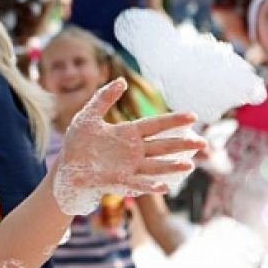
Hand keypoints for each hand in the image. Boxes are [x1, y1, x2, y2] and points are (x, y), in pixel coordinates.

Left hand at [53, 78, 203, 215]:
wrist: (65, 166)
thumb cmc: (77, 142)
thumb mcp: (88, 116)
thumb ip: (103, 98)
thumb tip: (122, 81)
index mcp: (129, 133)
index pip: (156, 125)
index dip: (173, 120)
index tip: (193, 115)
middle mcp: (133, 150)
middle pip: (162, 146)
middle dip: (182, 145)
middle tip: (202, 143)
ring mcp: (128, 167)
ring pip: (155, 166)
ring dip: (171, 166)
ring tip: (189, 165)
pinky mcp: (119, 181)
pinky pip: (138, 183)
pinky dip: (150, 185)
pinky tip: (164, 186)